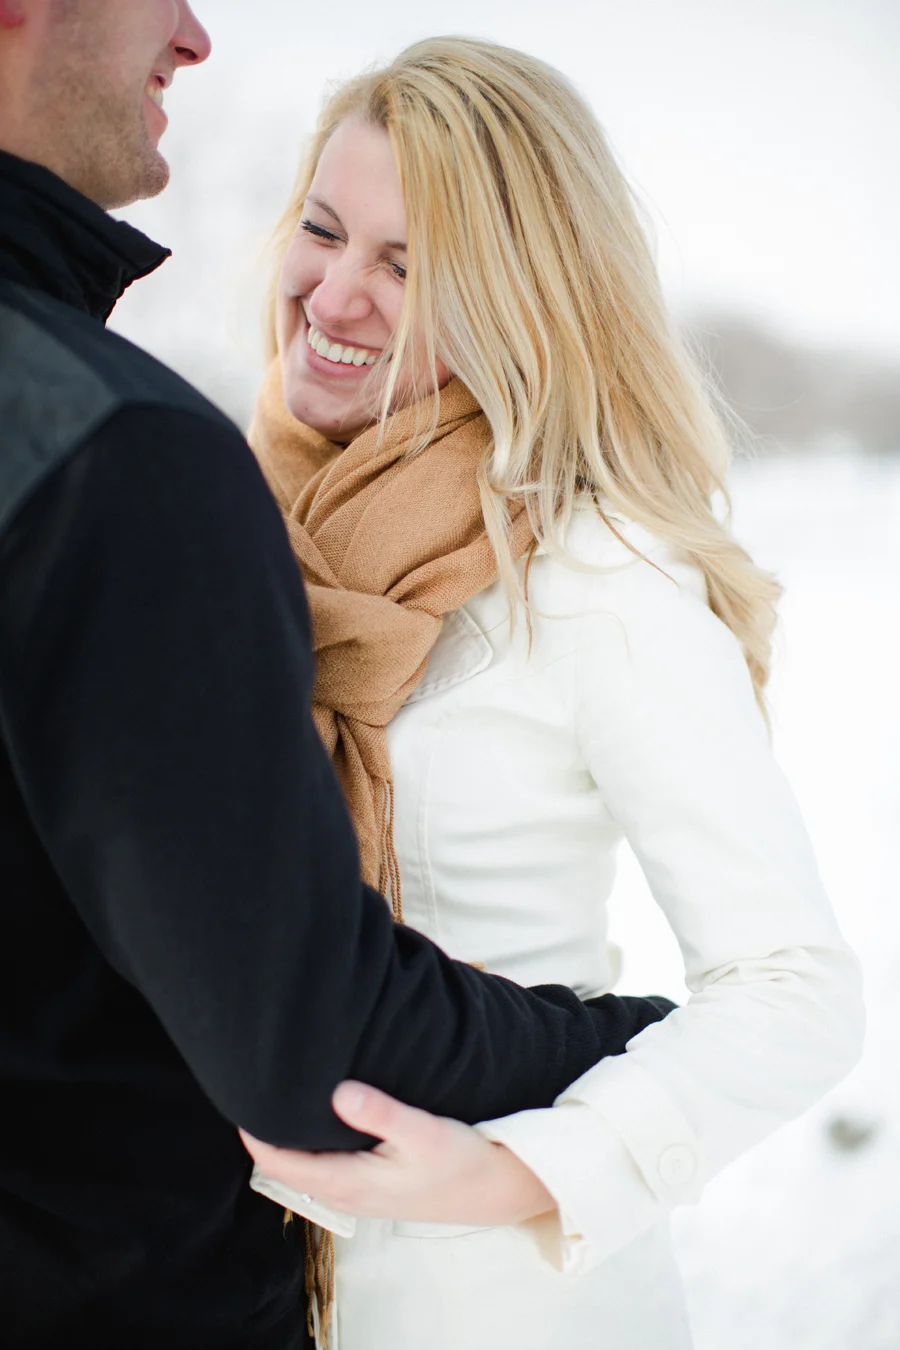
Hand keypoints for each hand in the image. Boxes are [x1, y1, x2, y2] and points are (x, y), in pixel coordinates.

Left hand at [239, 1082, 556, 1225]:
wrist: (497, 1188)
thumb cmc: (462, 1162)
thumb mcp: (423, 1132)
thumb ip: (381, 1113)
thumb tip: (338, 1091)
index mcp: (348, 1182)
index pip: (278, 1161)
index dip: (252, 1129)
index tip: (240, 1090)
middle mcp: (345, 1190)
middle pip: (284, 1160)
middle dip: (264, 1124)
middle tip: (253, 1075)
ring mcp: (357, 1188)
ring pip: (304, 1159)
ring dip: (287, 1129)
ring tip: (277, 1086)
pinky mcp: (370, 1180)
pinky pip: (324, 1158)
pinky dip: (311, 1134)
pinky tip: (318, 1107)